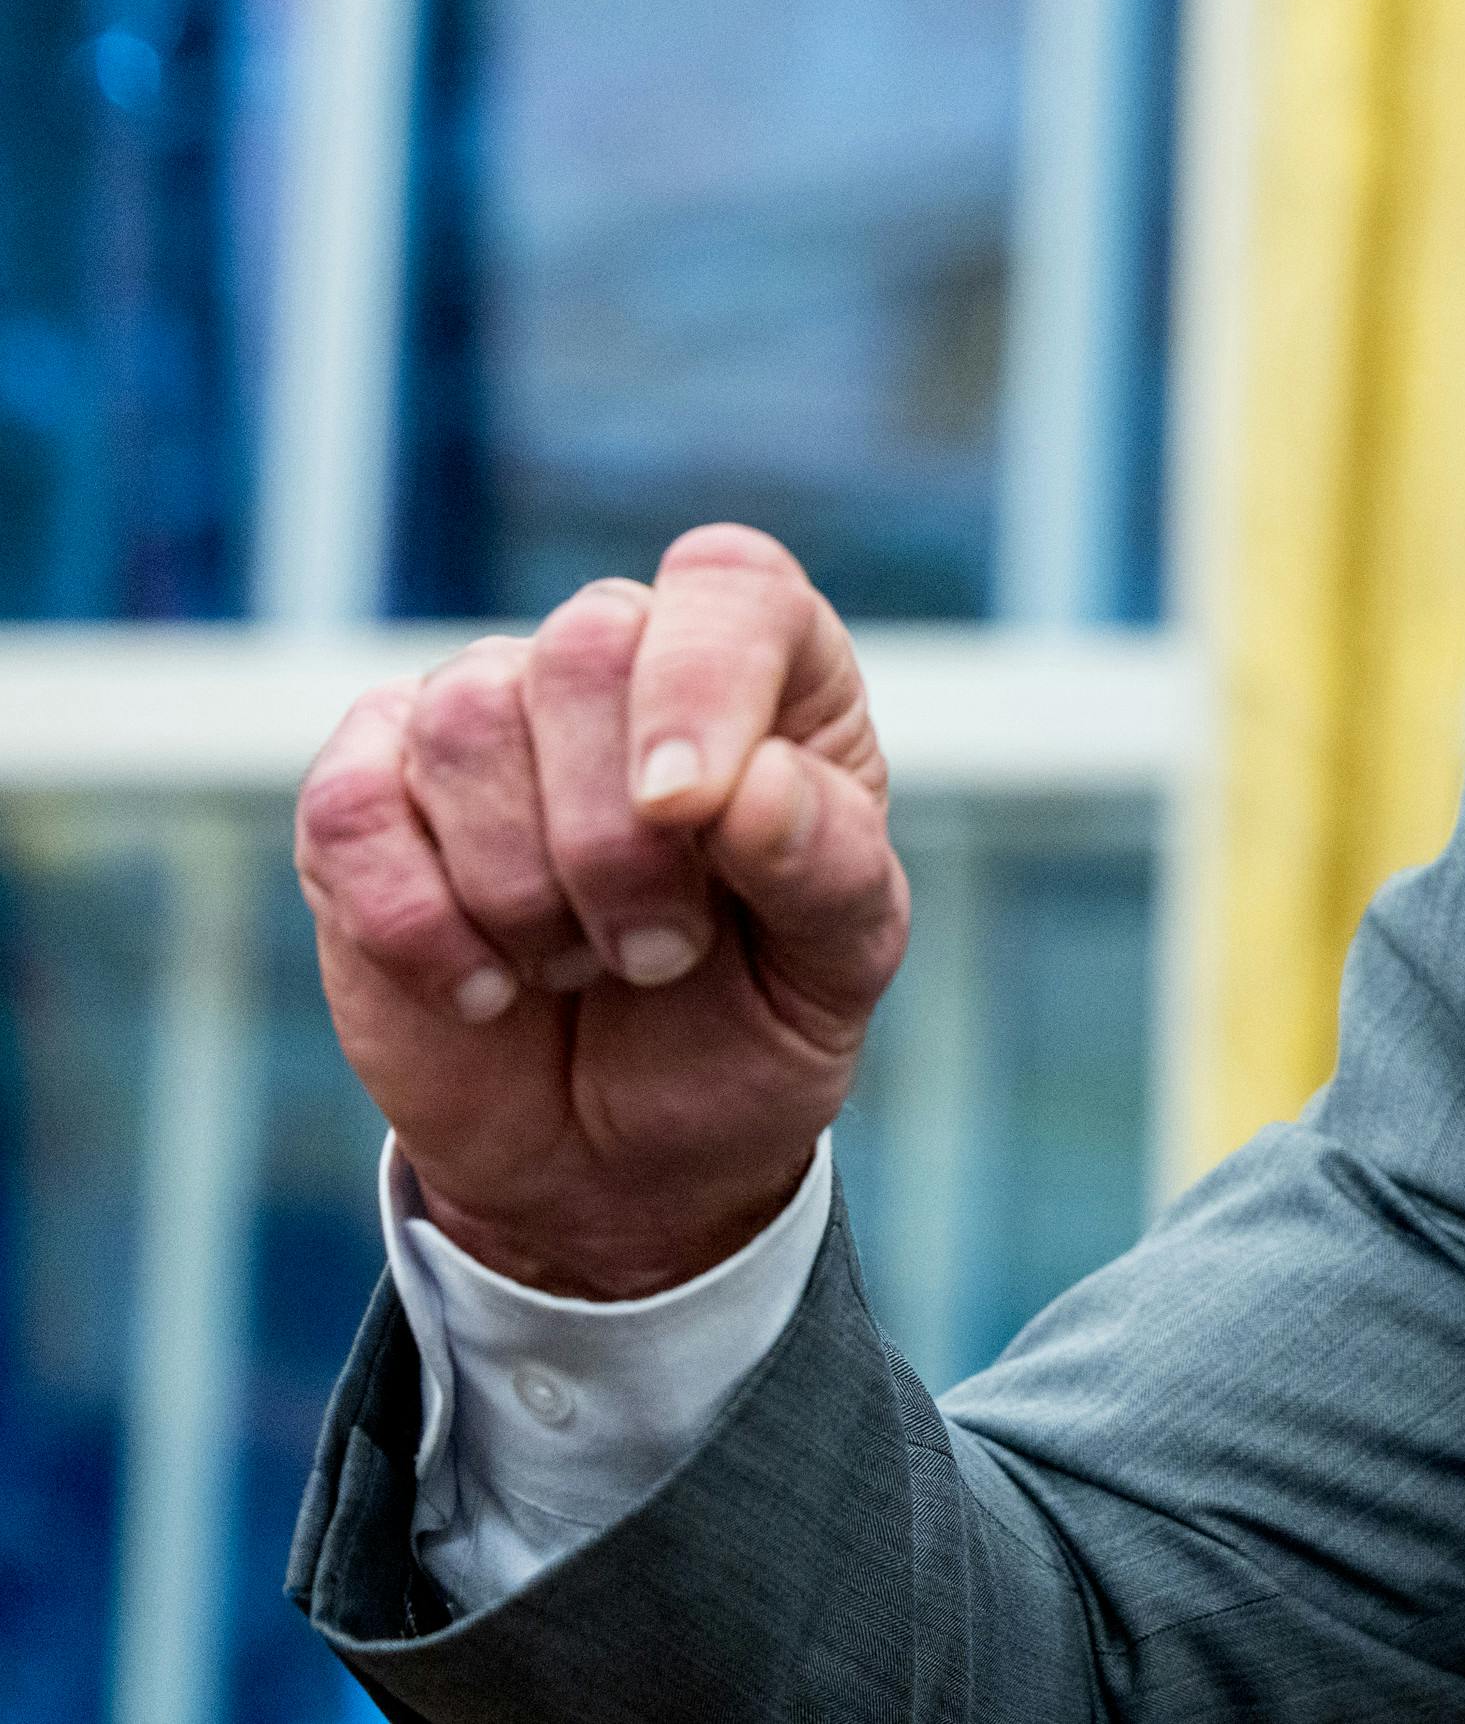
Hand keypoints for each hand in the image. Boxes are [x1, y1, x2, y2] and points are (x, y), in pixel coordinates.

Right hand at [294, 525, 906, 1299]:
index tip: (693, 814)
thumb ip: (827, 866)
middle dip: (619, 837)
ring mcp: (482, 720)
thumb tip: (752, 785)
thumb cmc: (750, 1025)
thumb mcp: (837, 967)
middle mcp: (622, 665)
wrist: (622, 1156)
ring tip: (581, 964)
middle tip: (663, 954)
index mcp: (770, 675)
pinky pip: (350, 806)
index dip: (703, 680)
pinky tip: (484, 989)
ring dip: (527, 891)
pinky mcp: (364, 797)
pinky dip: (417, 924)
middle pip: (585, 649)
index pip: (730, 584)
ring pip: (464, 721)